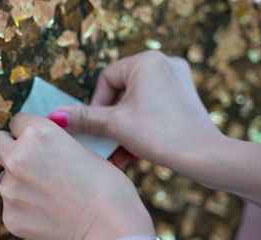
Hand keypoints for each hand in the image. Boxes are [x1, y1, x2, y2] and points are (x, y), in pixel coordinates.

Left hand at [0, 114, 154, 239]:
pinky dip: (25, 207)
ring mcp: (10, 188)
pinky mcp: (10, 216)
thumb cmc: (107, 186)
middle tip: (29, 161)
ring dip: (20, 181)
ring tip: (49, 194)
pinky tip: (48, 212)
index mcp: (38, 133)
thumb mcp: (83, 150)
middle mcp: (17, 156)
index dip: (27, 131)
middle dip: (9, 147)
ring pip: (5, 177)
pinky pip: (11, 204)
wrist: (110, 227)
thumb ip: (54, 144)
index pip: (16, 121)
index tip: (35, 141)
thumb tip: (42, 148)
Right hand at [49, 51, 220, 169]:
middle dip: (111, 124)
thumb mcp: (115, 125)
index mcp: (146, 61)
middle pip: (121, 94)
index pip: (107, 80)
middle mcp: (164, 64)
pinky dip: (141, 128)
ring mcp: (177, 80)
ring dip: (124, 130)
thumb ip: (83, 118)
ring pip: (137, 104)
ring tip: (121, 154)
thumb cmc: (160, 134)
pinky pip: (152, 108)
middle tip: (106, 144)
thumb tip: (55, 116)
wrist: (205, 157)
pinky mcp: (184, 97)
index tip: (96, 129)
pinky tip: (136, 152)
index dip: (96, 106)